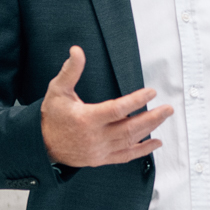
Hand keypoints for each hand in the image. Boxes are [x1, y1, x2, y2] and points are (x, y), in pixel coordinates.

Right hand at [40, 46, 173, 167]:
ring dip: (150, 130)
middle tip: (168, 108)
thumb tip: (77, 50)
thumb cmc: (51, 115)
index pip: (117, 109)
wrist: (41, 144)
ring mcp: (99, 151)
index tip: (151, 92)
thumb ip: (70, 71)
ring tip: (164, 117)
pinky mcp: (101, 160)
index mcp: (86, 119)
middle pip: (129, 128)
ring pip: (130, 141)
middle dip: (152, 118)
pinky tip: (156, 142)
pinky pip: (125, 156)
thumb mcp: (57, 90)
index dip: (136, 101)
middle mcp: (95, 137)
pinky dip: (142, 150)